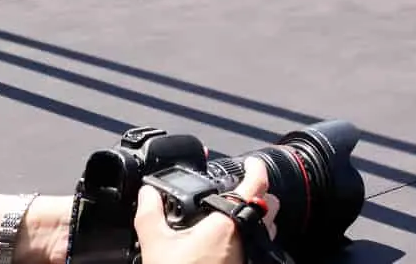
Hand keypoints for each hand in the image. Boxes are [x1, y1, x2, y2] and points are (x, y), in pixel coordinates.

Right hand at [134, 158, 278, 263]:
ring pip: (265, 228)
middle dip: (259, 194)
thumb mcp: (157, 245)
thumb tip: (147, 194)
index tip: (252, 162)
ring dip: (255, 217)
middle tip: (244, 186)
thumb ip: (151, 215)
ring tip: (234, 213)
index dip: (256, 169)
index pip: (255, 186)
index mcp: (229, 224)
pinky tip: (228, 242)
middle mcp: (247, 238)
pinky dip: (248, 237)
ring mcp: (250, 255)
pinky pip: (256, 246)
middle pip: (267, 206)